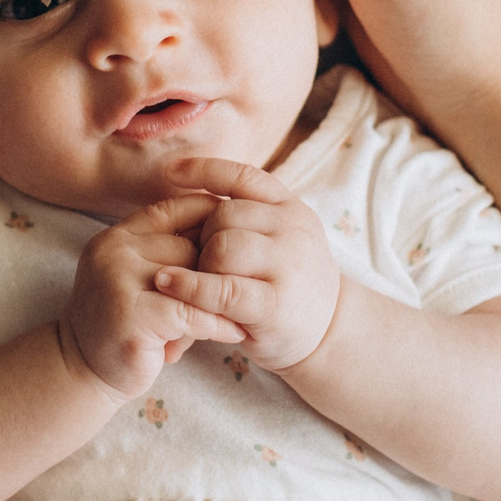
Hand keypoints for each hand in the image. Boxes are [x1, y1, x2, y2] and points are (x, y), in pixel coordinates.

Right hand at [62, 194, 244, 398]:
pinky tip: (234, 333)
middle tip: (245, 292)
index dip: (213, 219)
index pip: (175, 207)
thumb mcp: (137, 279)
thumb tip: (228, 229)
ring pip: (194, 278)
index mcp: (117, 236)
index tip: (241, 242)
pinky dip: (217, 325)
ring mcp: (118, 279)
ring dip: (224, 300)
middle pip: (191, 245)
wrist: (82, 370)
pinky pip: (191, 313)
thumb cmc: (122, 324)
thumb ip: (167, 255)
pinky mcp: (130, 314)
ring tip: (246, 313)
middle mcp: (114, 250)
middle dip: (219, 271)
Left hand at [151, 158, 340, 371]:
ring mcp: (288, 265)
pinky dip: (190, 287)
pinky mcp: (274, 304)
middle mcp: (294, 229)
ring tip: (205, 282)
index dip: (204, 169)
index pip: (243, 176)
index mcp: (291, 208)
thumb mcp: (279, 239)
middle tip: (202, 262)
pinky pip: (221, 288)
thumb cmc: (288, 281)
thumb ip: (246, 218)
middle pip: (223, 214)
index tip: (171, 171)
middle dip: (201, 236)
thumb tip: (184, 186)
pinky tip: (170, 285)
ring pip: (222, 246)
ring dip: (200, 264)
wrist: (330, 330)